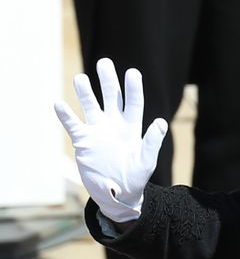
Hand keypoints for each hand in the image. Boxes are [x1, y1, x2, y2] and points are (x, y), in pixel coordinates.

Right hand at [54, 58, 167, 223]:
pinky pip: (72, 124)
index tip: (132, 73)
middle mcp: (113, 124)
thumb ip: (152, 142)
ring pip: (89, 104)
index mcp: (131, 128)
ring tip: (80, 78)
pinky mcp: (83, 141)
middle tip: (104, 63)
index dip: (133, 88)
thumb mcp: (146, 162)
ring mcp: (97, 131)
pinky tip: (59, 104)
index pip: (133, 103)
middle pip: (110, 96)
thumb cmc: (135, 179)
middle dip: (107, 80)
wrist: (117, 195)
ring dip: (84, 92)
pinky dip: (65, 115)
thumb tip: (161, 122)